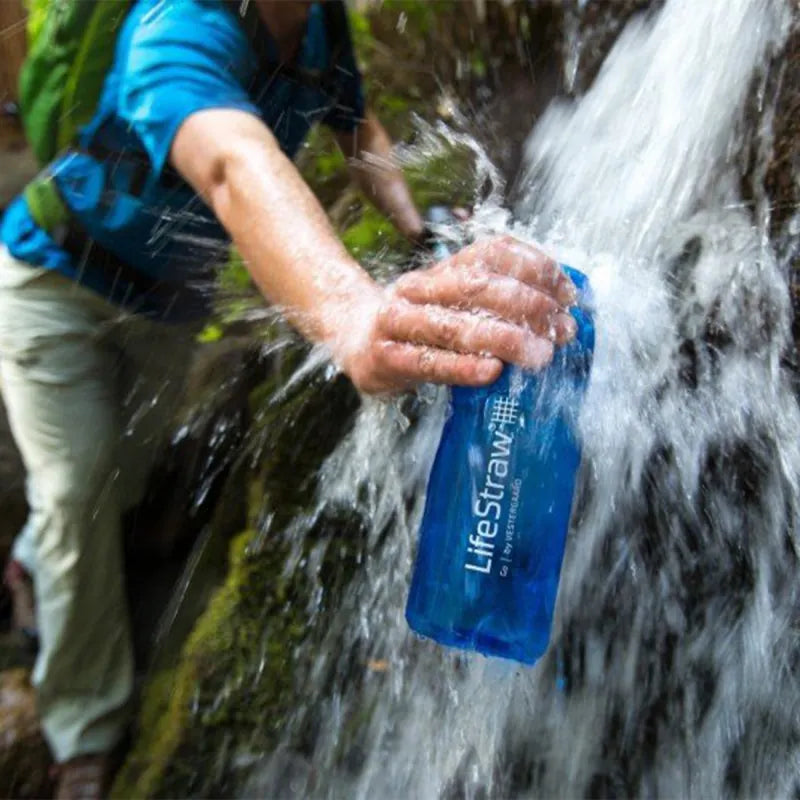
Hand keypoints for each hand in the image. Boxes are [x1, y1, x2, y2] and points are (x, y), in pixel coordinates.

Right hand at [328, 236, 578, 394]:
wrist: (350, 336)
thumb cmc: (417, 325)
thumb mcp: (452, 302)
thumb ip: (493, 302)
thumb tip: (556, 313)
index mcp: (440, 268)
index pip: (492, 254)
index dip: (536, 268)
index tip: (568, 294)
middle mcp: (418, 287)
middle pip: (477, 287)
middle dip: (528, 306)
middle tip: (562, 330)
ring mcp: (396, 321)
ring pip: (454, 325)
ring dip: (504, 339)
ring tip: (539, 354)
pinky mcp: (383, 357)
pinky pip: (428, 362)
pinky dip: (463, 368)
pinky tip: (491, 372)